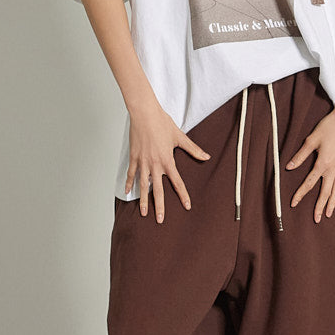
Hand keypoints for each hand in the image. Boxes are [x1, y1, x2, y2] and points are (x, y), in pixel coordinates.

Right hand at [126, 101, 210, 222]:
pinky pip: (131, 174)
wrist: (144, 114)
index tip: (186, 206)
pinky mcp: (134, 158)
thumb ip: (193, 149)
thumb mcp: (180, 137)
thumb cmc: (162, 123)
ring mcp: (143, 162)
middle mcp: (155, 165)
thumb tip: (206, 156)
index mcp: (168, 160)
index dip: (183, 195)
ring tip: (144, 213)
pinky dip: (129, 184)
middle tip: (160, 220)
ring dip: (144, 200)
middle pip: (158, 190)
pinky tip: (128, 193)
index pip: (177, 182)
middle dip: (160, 206)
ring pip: (143, 186)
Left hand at [285, 106, 334, 222]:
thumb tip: (288, 166)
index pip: (309, 183)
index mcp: (323, 163)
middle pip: (326, 192)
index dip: (300, 194)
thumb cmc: (329, 127)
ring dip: (332, 202)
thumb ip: (300, 155)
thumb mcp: (311, 140)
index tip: (294, 203)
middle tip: (317, 219)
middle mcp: (334, 168)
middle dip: (320, 206)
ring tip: (329, 214)